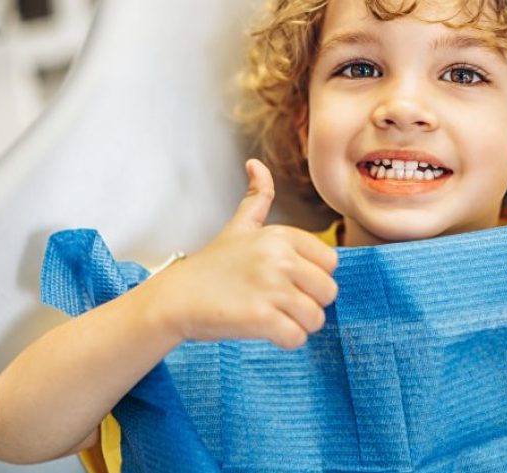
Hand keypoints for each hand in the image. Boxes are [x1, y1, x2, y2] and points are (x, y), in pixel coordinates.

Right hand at [151, 159, 338, 349]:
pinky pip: (297, 338)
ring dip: (299, 325)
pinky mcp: (261, 317)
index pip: (330, 262)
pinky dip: (286, 341)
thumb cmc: (211, 266)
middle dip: (310, 304)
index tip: (288, 282)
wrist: (175, 298)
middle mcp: (279, 257)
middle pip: (328, 292)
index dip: (313, 278)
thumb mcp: (238, 227)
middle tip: (281, 304)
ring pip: (316, 318)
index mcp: (281, 235)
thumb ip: (256, 197)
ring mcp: (271, 287)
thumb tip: (256, 164)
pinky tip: (266, 332)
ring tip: (274, 318)